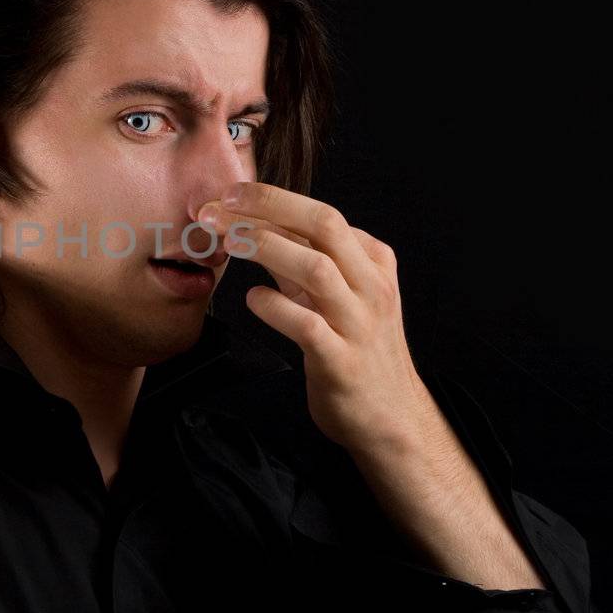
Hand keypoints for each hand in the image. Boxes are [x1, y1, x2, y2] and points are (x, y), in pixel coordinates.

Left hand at [199, 182, 438, 453]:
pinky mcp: (341, 361)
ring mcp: (359, 323)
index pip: (321, 215)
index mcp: (373, 262)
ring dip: (266, 247)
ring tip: (227, 242)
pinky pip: (306, 326)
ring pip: (316, 268)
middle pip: (325, 224)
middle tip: (221, 205)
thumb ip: (301, 262)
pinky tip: (253, 299)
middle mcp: (370, 286)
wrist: (391, 417)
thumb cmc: (357, 349)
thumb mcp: (337, 296)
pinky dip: (274, 307)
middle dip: (270, 206)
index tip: (228, 195)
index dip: (271, 199)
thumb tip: (253, 227)